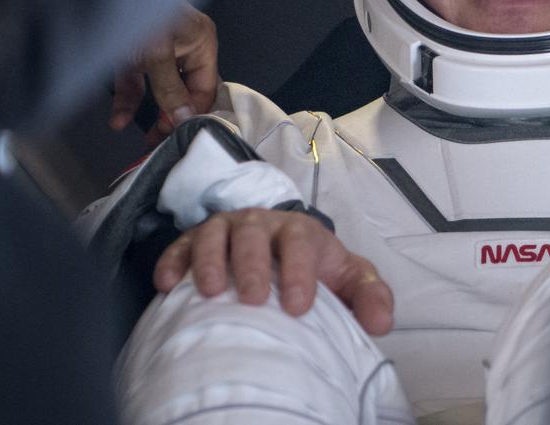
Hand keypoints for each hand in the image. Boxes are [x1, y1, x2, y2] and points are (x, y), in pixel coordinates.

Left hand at [111, 5, 221, 143]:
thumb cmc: (138, 9)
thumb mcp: (158, 53)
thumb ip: (171, 88)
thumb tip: (185, 119)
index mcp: (201, 42)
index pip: (206, 87)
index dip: (194, 113)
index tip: (182, 135)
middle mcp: (184, 46)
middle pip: (184, 90)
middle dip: (172, 116)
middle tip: (162, 141)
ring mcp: (158, 49)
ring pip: (159, 89)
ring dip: (150, 113)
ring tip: (144, 139)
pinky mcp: (134, 52)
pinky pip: (136, 82)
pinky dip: (128, 100)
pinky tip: (118, 120)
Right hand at [154, 208, 394, 335]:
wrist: (283, 252)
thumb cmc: (315, 269)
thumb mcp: (348, 278)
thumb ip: (369, 296)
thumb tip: (381, 324)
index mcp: (300, 231)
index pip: (301, 242)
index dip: (300, 271)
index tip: (299, 307)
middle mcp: (261, 224)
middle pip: (254, 234)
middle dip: (253, 265)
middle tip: (253, 299)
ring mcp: (226, 229)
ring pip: (215, 234)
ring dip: (209, 260)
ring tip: (208, 291)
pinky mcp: (195, 241)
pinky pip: (180, 245)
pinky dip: (172, 261)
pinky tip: (167, 284)